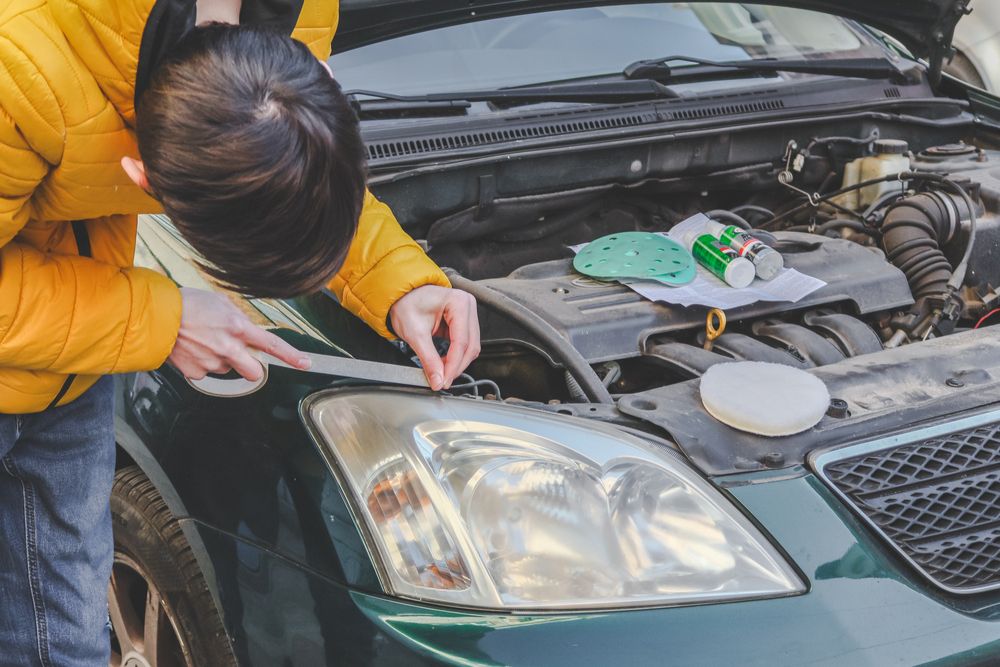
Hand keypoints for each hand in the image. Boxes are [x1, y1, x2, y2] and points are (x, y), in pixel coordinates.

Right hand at [169, 288, 311, 380]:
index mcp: (238, 327)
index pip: (272, 345)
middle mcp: (228, 347)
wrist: (155, 316)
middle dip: (251, 366)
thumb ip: (239, 320)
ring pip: (228, 369)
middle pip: (255, 372)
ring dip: (222, 360)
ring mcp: (212, 362)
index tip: (306, 364)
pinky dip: (202, 363)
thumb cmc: (188, 304)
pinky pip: (207, 372)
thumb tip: (247, 333)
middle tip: (236, 353)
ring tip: (203, 342)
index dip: (292, 356)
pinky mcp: (196, 372)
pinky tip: (192, 349)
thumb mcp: (221, 304)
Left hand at [389, 285, 479, 390]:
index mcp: (458, 302)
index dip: (453, 365)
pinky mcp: (464, 321)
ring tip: (441, 372)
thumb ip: (428, 359)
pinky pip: (465, 344)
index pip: (461, 342)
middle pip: (470, 346)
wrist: (400, 295)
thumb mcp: (415, 333)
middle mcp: (468, 305)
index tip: (444, 381)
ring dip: (457, 363)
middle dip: (456, 366)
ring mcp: (468, 313)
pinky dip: (455, 356)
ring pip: (471, 347)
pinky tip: (444, 363)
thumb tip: (437, 380)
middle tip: (442, 381)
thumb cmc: (406, 304)